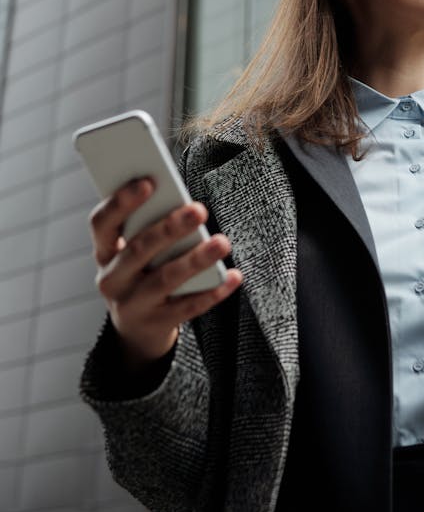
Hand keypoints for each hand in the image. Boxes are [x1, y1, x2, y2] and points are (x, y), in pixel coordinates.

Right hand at [89, 178, 242, 369]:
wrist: (136, 329)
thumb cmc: (141, 272)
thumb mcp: (134, 251)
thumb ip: (149, 227)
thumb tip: (183, 202)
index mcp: (104, 252)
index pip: (102, 223)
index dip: (121, 202)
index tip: (148, 182)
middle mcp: (112, 279)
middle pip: (139, 250)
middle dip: (170, 228)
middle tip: (199, 210)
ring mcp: (132, 305)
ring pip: (165, 279)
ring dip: (196, 259)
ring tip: (222, 242)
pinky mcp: (156, 325)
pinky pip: (188, 307)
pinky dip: (212, 291)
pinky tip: (233, 276)